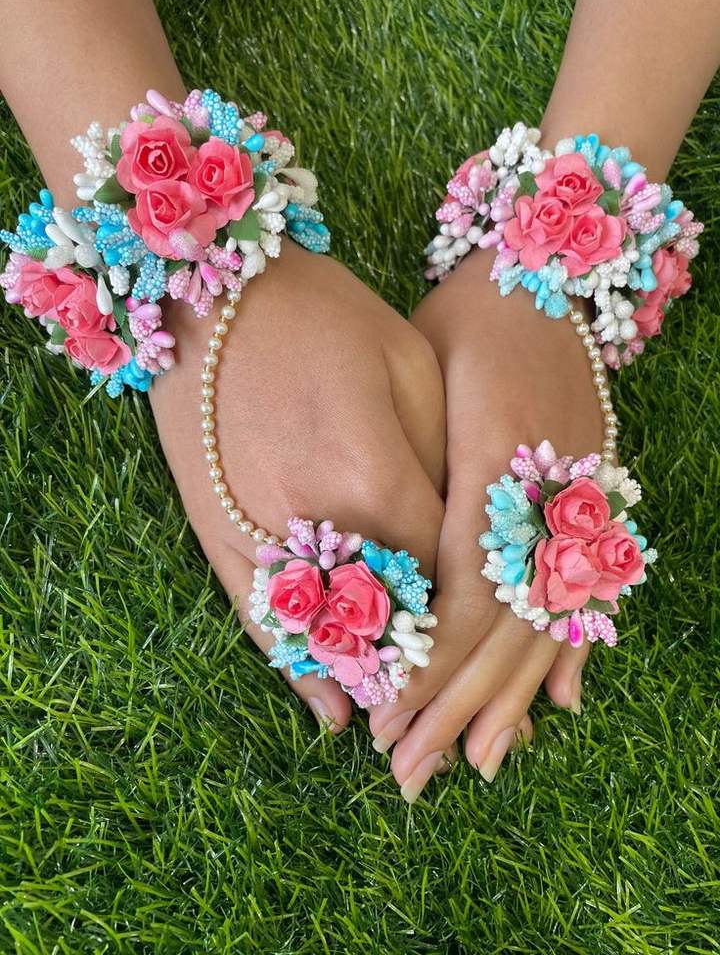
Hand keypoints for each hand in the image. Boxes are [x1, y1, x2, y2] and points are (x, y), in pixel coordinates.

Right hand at [149, 242, 446, 732]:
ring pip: (330, 642)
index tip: (500, 650)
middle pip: (393, 626)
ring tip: (407, 728)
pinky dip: (302, 675)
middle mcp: (319, 526)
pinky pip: (265, 626)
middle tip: (467, 724)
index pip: (447, 576)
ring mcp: (260, 539)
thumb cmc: (324, 317)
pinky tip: (331, 713)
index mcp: (379, 478)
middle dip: (433, 674)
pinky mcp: (218, 539)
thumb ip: (438, 461)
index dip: (476, 619)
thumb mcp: (408, 367)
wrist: (215, 291)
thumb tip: (456, 539)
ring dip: (374, 689)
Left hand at [369, 249, 604, 799]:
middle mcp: (553, 496)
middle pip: (505, 625)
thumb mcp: (421, 376)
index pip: (464, 590)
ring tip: (484, 764)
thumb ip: (412, 481)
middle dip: (456, 704)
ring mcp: (586, 505)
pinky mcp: (598, 506)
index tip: (387, 717)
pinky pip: (585, 595)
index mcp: (501, 462)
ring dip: (511, 701)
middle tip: (414, 772)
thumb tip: (389, 586)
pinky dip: (569, 653)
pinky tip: (558, 705)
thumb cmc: (464, 321)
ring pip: (548, 623)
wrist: (546, 278)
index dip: (427, 661)